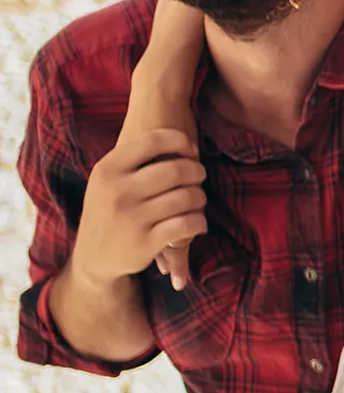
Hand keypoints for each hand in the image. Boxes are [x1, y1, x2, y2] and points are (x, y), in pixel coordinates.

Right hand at [67, 128, 206, 292]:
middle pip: (177, 169)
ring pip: (186, 197)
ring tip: (198, 201)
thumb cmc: (109, 209)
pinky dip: (199, 222)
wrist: (93, 256)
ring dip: (200, 198)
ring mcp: (132, 217)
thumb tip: (176, 136)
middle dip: (197, 172)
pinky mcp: (146, 242)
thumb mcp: (107, 181)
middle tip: (199, 177)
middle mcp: (117, 191)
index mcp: (108, 169)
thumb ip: (133, 160)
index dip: (180, 141)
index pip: (153, 140)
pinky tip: (197, 222)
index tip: (191, 151)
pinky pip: (187, 224)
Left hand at [125, 0, 205, 287]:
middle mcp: (134, 181)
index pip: (145, 216)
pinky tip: (189, 244)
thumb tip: (187, 184)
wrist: (161, 88)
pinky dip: (180, 226)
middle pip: (151, 225)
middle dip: (164, 253)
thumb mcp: (171, 146)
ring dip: (172, 248)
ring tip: (177, 275)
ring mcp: (143, 177)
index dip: (158, 240)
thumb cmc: (169, 113)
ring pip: (160, 222)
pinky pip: (170, 207)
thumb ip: (173, 167)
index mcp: (134, 176)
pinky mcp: (157, 172)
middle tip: (174, 279)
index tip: (163, 267)